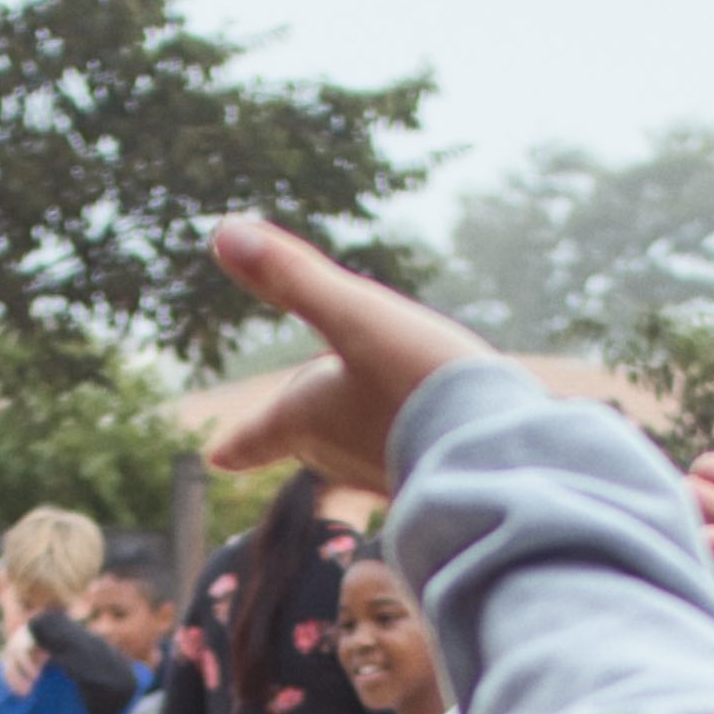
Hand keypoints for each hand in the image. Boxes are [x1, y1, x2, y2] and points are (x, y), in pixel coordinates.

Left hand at [207, 216, 495, 494]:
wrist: (499, 453)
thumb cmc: (420, 383)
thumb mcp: (357, 316)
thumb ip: (294, 278)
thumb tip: (223, 232)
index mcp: (312, 418)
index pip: (263, 430)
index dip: (241, 439)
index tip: (215, 456)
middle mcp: (343, 455)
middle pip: (310, 438)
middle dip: (302, 427)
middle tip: (287, 428)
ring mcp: (387, 474)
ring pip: (356, 451)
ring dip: (354, 433)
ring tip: (369, 416)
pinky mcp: (432, 481)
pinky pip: (402, 459)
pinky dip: (402, 442)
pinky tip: (429, 433)